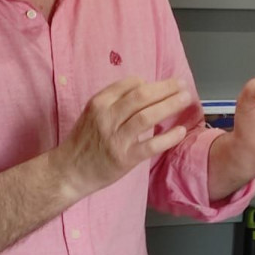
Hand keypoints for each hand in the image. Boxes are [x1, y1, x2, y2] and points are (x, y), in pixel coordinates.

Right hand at [55, 77, 192, 198]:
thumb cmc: (84, 141)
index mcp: (99, 103)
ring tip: (186, 99)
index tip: (167, 83)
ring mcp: (116, 139)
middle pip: (141, 97)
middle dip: (165, 88)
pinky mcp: (124, 158)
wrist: (69, 172)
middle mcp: (106, 118)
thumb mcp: (92, 114)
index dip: (151, 82)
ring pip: (147, 117)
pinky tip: (180, 131)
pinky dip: (168, 137)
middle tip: (182, 84)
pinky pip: (150, 145)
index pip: (129, 85)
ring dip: (170, 105)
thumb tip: (144, 87)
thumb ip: (114, 101)